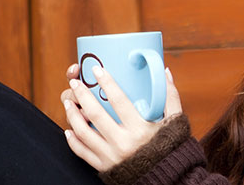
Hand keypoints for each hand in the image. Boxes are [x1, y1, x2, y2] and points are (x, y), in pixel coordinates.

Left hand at [61, 65, 182, 172]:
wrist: (165, 178)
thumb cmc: (170, 147)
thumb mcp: (174, 121)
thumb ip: (170, 96)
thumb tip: (164, 71)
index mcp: (140, 129)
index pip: (118, 100)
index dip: (106, 82)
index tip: (97, 70)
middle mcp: (123, 142)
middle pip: (95, 114)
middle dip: (82, 95)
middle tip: (76, 82)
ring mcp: (111, 156)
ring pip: (84, 132)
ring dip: (72, 115)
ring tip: (68, 102)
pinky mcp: (104, 167)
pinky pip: (82, 152)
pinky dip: (73, 141)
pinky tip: (68, 130)